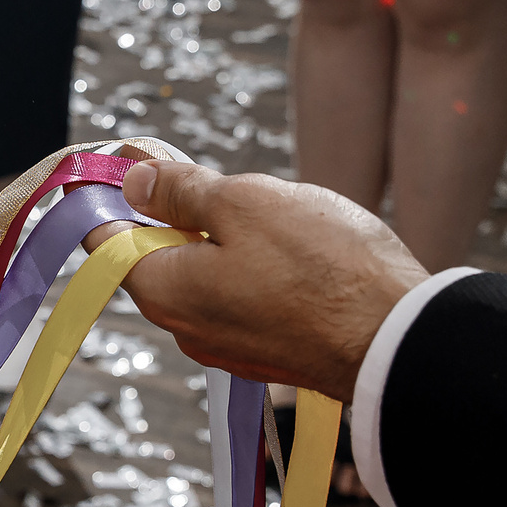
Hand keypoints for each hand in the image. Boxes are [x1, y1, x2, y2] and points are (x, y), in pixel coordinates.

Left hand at [110, 159, 427, 401]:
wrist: (401, 338)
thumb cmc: (322, 267)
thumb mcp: (243, 203)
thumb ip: (180, 192)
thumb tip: (133, 181)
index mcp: (162, 291)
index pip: (106, 239)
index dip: (112, 193)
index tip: (131, 157)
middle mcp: (185, 327)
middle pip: (156, 254)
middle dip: (177, 211)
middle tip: (216, 178)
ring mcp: (228, 343)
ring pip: (205, 273)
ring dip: (224, 237)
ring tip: (273, 213)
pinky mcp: (269, 349)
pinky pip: (242, 295)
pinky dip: (255, 265)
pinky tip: (296, 248)